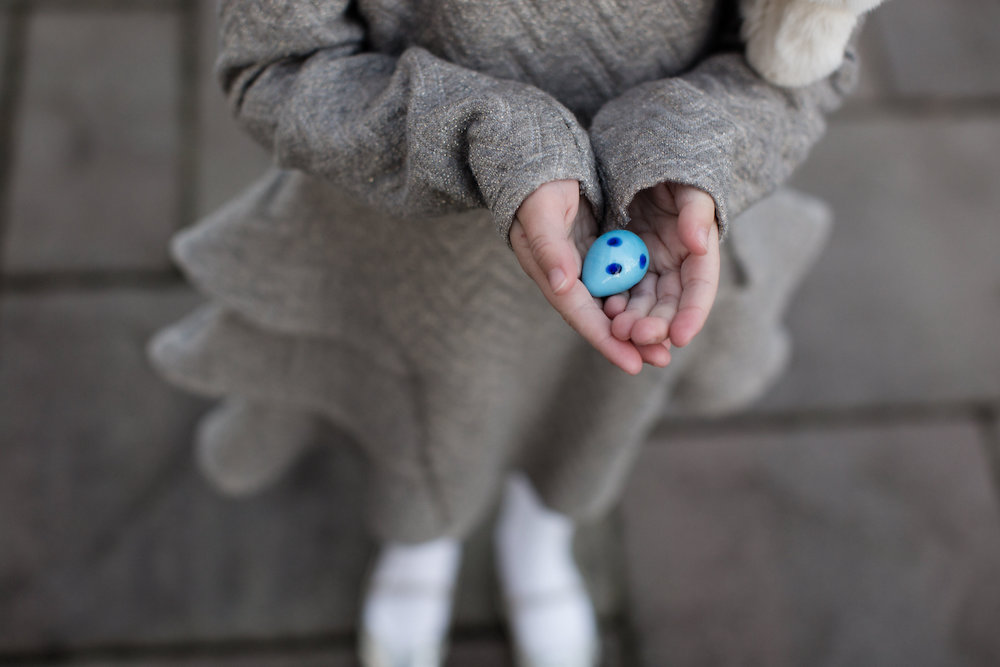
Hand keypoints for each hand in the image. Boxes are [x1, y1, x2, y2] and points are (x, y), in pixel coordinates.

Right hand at [510, 180, 652, 374]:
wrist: (537, 158)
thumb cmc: (536, 183)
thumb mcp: (540, 210)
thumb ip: (550, 248)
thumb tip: (562, 286)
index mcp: (550, 271)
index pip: (580, 313)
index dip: (606, 340)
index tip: (633, 364)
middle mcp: (567, 275)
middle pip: (600, 317)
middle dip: (629, 341)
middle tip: (661, 359)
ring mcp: (582, 266)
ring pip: (614, 304)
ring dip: (638, 324)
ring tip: (667, 345)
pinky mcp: (597, 253)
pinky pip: (621, 282)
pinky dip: (639, 299)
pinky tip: (662, 310)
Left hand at [604, 182, 719, 350]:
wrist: (638, 153)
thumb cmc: (671, 166)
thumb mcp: (688, 183)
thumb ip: (696, 210)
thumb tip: (700, 243)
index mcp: (700, 247)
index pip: (700, 286)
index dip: (693, 313)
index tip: (679, 337)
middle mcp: (676, 263)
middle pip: (670, 304)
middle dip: (656, 325)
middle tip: (638, 337)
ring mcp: (649, 266)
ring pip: (643, 304)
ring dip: (634, 322)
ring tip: (619, 332)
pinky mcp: (625, 265)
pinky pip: (620, 292)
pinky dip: (614, 307)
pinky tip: (604, 316)